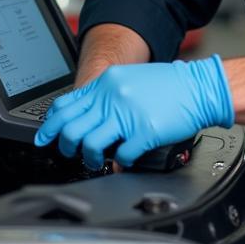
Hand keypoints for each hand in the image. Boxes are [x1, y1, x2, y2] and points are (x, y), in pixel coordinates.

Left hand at [34, 56, 233, 169]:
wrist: (199, 88)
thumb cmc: (169, 86)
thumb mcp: (130, 80)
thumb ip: (106, 96)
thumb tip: (86, 117)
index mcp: (107, 83)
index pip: (66, 105)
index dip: (51, 125)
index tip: (45, 137)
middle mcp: (113, 97)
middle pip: (72, 128)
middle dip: (66, 147)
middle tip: (70, 153)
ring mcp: (127, 115)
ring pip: (89, 145)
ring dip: (89, 158)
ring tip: (97, 160)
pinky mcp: (144, 132)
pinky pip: (121, 156)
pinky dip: (119, 163)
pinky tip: (124, 160)